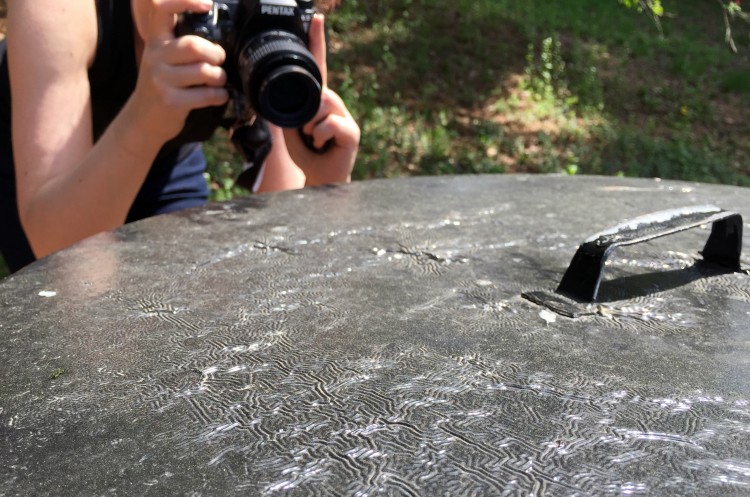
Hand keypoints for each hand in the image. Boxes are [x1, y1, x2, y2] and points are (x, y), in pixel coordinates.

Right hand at [128, 0, 228, 144]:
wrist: (143, 120)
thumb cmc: (162, 85)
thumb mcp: (162, 58)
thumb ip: (180, 42)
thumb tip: (216, 34)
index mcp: (156, 41)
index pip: (162, 8)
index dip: (185, 1)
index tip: (206, 5)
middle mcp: (156, 56)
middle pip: (193, 46)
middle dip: (215, 54)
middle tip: (219, 61)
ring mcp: (161, 80)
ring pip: (203, 71)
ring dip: (220, 77)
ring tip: (219, 80)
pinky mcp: (170, 101)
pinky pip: (206, 95)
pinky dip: (219, 96)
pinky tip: (218, 96)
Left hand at [281, 14, 359, 185]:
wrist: (319, 179)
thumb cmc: (306, 152)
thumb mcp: (291, 125)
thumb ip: (290, 106)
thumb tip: (283, 93)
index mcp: (319, 99)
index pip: (318, 66)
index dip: (317, 42)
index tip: (315, 19)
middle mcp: (334, 104)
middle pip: (319, 88)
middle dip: (306, 111)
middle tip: (307, 133)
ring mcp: (345, 116)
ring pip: (324, 104)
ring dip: (311, 124)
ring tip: (313, 139)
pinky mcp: (352, 132)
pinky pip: (330, 123)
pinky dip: (320, 135)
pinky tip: (322, 144)